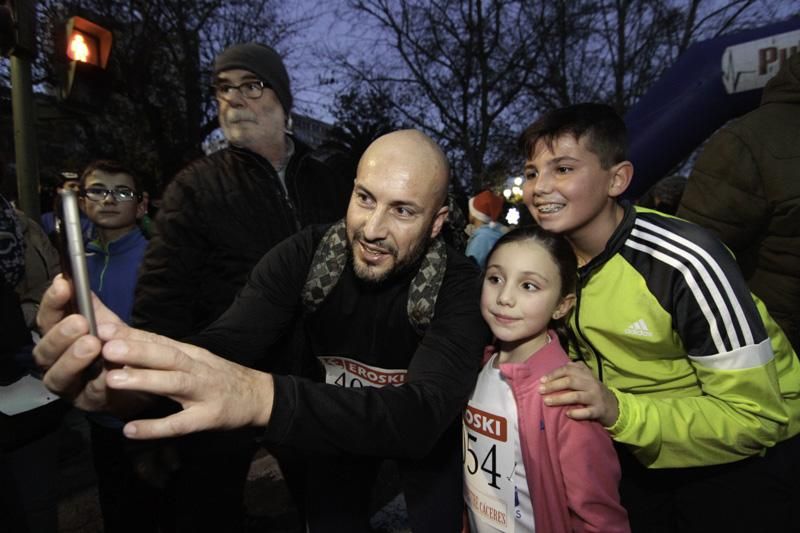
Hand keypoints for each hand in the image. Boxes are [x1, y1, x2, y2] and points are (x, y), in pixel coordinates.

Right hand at [33, 276, 128, 411]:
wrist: (142, 379)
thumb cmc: (117, 349)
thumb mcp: (107, 324)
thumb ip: (92, 307)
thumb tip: (75, 279)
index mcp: (57, 340)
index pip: (46, 320)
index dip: (52, 302)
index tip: (63, 284)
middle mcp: (55, 364)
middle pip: (45, 351)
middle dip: (60, 335)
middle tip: (80, 323)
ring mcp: (69, 387)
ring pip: (59, 376)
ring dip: (73, 359)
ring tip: (92, 345)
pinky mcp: (88, 404)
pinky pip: (91, 393)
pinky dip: (100, 380)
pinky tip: (110, 371)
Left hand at [100, 337, 275, 439]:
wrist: (258, 396)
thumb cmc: (219, 377)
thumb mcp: (196, 360)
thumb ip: (166, 353)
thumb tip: (125, 343)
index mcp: (192, 354)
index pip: (161, 341)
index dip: (133, 334)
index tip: (103, 327)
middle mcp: (198, 368)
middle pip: (167, 356)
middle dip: (136, 351)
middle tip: (105, 346)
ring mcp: (204, 393)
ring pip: (173, 384)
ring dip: (144, 381)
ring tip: (113, 379)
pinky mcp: (209, 417)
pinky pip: (180, 423)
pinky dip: (156, 428)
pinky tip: (131, 430)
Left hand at [538, 361, 618, 426]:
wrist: (614, 406)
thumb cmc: (593, 391)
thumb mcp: (586, 378)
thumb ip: (573, 371)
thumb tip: (553, 372)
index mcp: (586, 374)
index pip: (568, 370)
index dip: (554, 374)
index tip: (541, 380)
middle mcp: (591, 384)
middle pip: (570, 382)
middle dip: (553, 385)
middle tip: (540, 391)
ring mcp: (595, 397)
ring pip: (576, 396)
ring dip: (560, 399)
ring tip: (547, 401)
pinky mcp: (598, 410)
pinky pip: (587, 412)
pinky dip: (576, 413)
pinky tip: (567, 414)